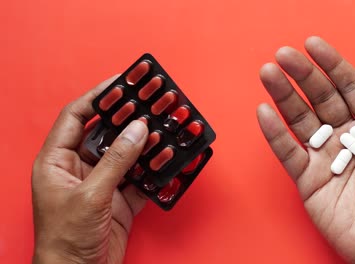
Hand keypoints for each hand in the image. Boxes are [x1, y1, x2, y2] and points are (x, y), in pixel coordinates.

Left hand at [32, 76, 148, 263]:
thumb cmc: (66, 240)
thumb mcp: (91, 195)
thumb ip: (116, 160)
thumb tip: (137, 130)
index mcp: (57, 161)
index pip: (76, 116)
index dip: (97, 96)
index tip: (120, 82)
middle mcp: (79, 168)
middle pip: (106, 133)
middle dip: (129, 118)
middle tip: (150, 102)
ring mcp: (101, 183)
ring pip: (127, 154)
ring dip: (146, 144)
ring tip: (165, 128)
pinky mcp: (120, 199)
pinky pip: (140, 177)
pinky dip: (155, 171)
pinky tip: (168, 161)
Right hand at [256, 37, 354, 262]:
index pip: (349, 87)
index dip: (332, 65)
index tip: (313, 45)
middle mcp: (345, 136)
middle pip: (319, 98)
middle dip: (301, 75)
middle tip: (283, 55)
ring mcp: (324, 156)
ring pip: (299, 119)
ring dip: (282, 96)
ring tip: (267, 73)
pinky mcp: (307, 177)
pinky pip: (288, 151)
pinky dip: (275, 133)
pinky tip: (264, 112)